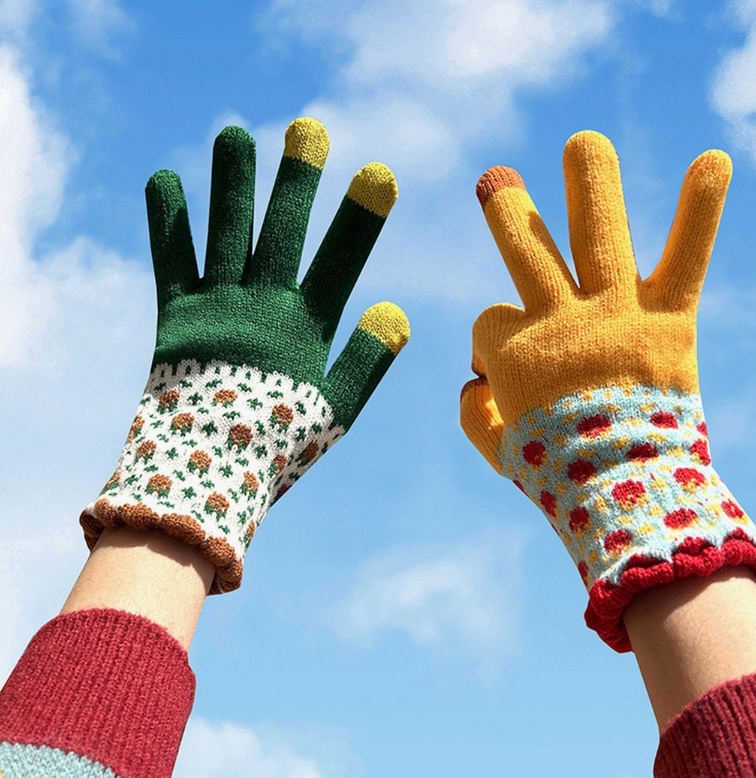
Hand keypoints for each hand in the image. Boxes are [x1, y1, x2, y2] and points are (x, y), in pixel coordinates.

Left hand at [81, 119, 408, 592]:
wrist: (202, 476)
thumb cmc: (274, 446)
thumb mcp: (333, 413)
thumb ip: (366, 362)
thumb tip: (396, 311)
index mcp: (303, 330)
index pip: (340, 265)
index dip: (359, 220)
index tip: (379, 173)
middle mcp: (259, 308)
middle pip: (281, 234)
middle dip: (297, 181)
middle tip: (308, 129)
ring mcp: (215, 307)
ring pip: (227, 234)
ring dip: (232, 183)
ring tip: (235, 134)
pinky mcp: (176, 316)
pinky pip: (170, 261)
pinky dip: (168, 222)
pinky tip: (164, 179)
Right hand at [461, 131, 755, 650]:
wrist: (624, 495)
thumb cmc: (555, 475)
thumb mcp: (496, 450)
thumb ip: (473, 412)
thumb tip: (471, 381)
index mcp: (513, 352)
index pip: (488, 324)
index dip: (491, 345)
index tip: (510, 375)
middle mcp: (559, 319)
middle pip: (525, 252)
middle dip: (507, 215)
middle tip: (496, 181)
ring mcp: (614, 314)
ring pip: (596, 233)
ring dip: (589, 183)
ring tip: (585, 143)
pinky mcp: (670, 321)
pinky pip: (685, 259)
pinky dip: (699, 211)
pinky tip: (714, 160)